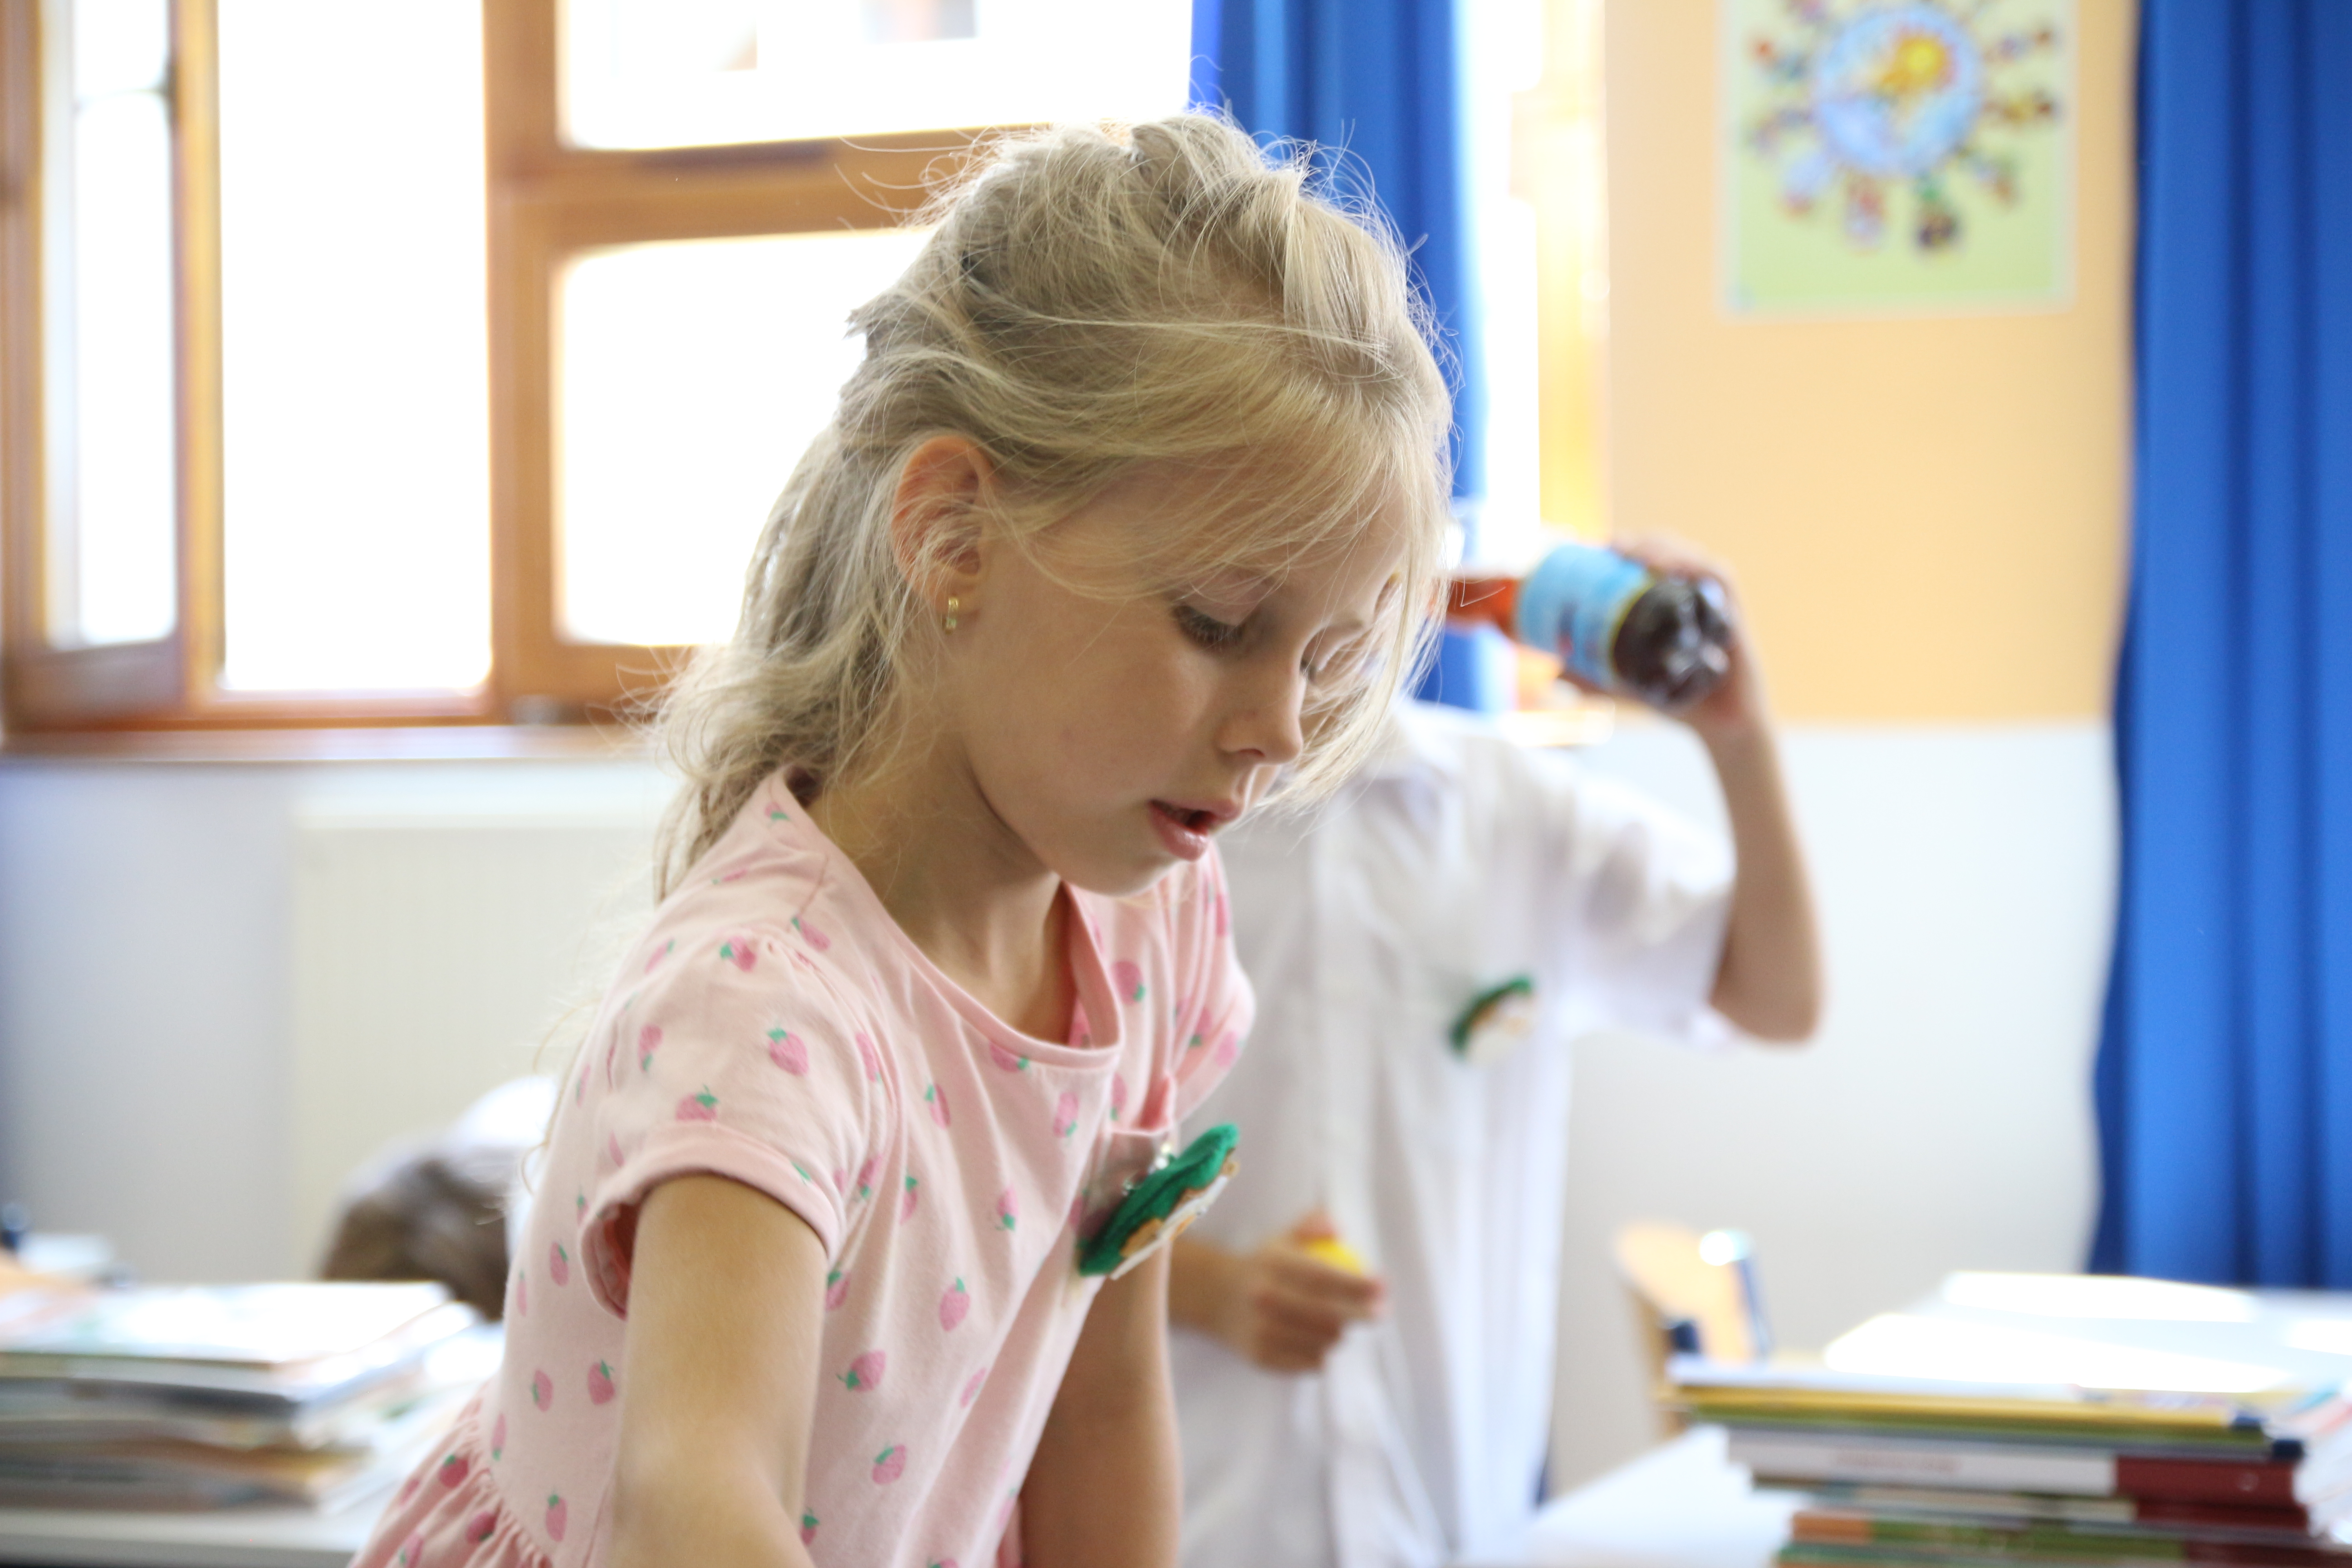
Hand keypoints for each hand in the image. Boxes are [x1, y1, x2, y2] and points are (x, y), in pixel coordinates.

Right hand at [1195, 1212, 1384, 1374]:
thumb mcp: (1284, 1238)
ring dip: (1340, 1334)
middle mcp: (1263, 1298)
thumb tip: (1339, 1229)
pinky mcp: (1260, 1358)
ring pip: (1322, 1342)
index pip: (1323, 1277)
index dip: (1357, 1284)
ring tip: (1340, 1323)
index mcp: (1271, 1264)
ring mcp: (1260, 1331)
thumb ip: (1313, 1226)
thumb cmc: (1264, 1264)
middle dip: (1362, 1315)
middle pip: (1327, 1315)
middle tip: (1381, 1312)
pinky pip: (1309, 1363)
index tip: (1383, 1286)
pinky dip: (1321, 1354)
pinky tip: (1318, 1341)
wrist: (1215, 1296)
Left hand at [1606, 534, 1768, 745]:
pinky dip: (1697, 567)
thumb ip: (1596, 679)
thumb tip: (1555, 670)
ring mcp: (1716, 605)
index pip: (1654, 560)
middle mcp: (1696, 598)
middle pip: (1673, 551)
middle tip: (1613, 546)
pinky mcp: (1735, 616)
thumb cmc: (1680, 701)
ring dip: (1665, 548)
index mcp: (1674, 606)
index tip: (1600, 546)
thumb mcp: (1630, 687)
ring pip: (1694, 558)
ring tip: (1635, 552)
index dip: (1630, 545)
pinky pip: (1720, 580)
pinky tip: (1672, 567)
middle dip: (1643, 541)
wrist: (1722, 728)